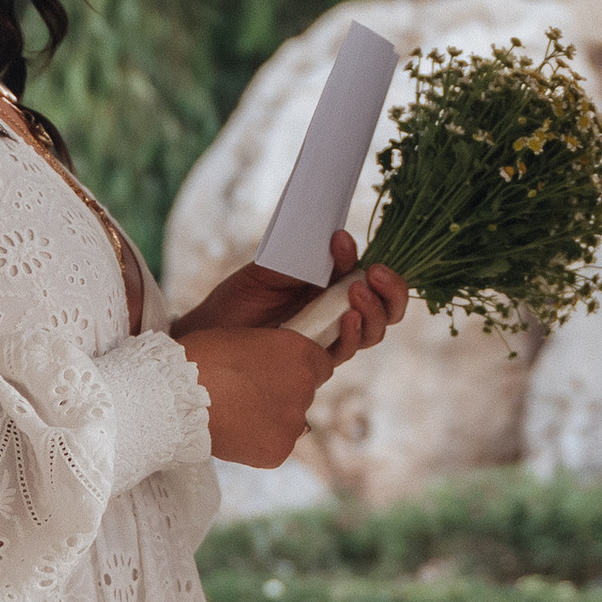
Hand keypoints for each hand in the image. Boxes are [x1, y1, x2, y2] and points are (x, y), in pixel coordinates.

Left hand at [174, 232, 408, 360]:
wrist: (209, 331)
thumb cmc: (240, 298)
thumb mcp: (273, 268)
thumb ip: (307, 258)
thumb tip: (340, 241)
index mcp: (334, 287)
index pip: (375, 280)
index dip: (372, 263)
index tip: (341, 240)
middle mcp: (338, 314)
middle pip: (386, 309)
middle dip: (391, 291)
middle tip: (375, 273)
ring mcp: (328, 337)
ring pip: (372, 331)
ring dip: (374, 311)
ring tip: (357, 291)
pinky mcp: (313, 360)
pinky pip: (344, 351)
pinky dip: (352, 334)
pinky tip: (347, 318)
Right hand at [179, 325, 336, 467]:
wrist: (173, 398)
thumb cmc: (199, 359)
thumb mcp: (242, 339)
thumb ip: (271, 353)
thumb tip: (276, 370)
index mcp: (298, 352)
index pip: (321, 364)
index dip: (299, 368)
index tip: (279, 373)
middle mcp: (305, 386)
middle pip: (305, 394)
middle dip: (283, 395)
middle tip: (248, 395)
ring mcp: (294, 421)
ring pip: (291, 422)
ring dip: (271, 420)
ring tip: (235, 415)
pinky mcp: (279, 450)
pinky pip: (275, 446)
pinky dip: (258, 443)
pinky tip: (233, 433)